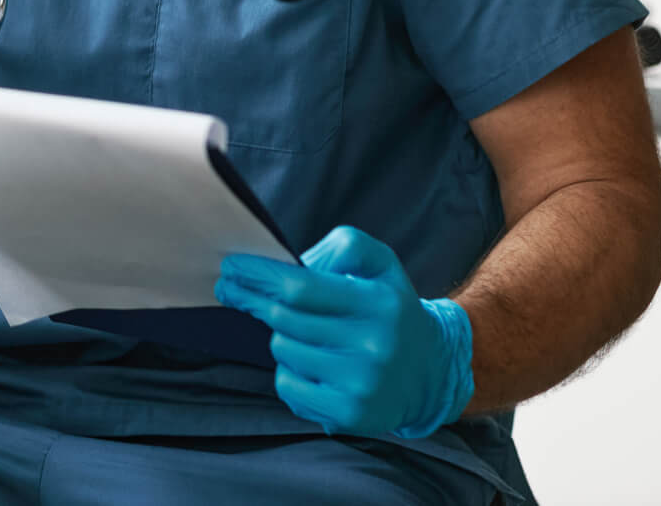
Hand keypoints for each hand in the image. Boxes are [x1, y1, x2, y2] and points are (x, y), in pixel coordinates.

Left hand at [215, 226, 473, 438]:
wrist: (430, 373)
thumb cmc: (389, 309)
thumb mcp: (380, 265)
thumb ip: (344, 247)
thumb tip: (295, 261)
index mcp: (379, 302)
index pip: (300, 287)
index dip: (258, 276)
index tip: (230, 267)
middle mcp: (374, 345)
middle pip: (284, 319)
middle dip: (254, 301)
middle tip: (234, 290)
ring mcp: (362, 383)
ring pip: (282, 351)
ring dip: (281, 337)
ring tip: (305, 335)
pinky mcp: (350, 414)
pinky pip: (288, 386)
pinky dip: (289, 373)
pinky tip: (311, 367)